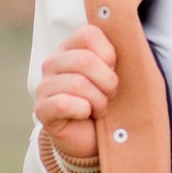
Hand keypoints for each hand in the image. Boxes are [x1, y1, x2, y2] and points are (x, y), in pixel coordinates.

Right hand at [34, 25, 117, 160]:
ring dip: (98, 101)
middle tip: (110, 95)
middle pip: (85, 60)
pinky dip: (83, 111)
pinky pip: (64, 104)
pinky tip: (85, 115)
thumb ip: (118, 55)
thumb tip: (130, 37)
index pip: (89, 34)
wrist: (93, 138)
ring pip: (77, 84)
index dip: (109, 54)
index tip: (113, 70)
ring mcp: (44, 85)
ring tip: (99, 108)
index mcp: (71, 47)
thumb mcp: (115, 74)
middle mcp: (53, 62)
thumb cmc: (106, 101)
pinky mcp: (42, 109)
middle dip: (107, 82)